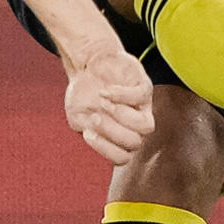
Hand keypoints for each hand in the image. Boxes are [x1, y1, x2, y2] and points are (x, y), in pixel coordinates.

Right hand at [62, 48, 157, 166]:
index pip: (121, 158)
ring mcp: (142, 108)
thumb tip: (92, 135)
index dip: (106, 149)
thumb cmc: (84, 94)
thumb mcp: (78, 116)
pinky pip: (140, 98)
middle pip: (134, 143)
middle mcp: (133, 127)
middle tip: (95, 116)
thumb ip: (86, 129)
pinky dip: (120, 95)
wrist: (89, 65)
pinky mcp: (145, 88)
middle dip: (112, 131)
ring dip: (121, 116)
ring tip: (102, 102)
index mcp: (118, 138)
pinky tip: (104, 91)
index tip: (88, 133)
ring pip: (145, 126)